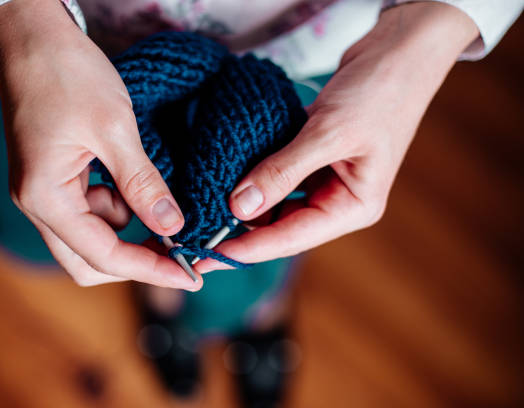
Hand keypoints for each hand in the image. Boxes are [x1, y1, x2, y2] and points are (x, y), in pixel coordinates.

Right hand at [0, 0, 200, 288]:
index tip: (190, 274)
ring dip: (129, 229)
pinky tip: (136, 183)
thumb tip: (172, 227)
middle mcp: (38, 204)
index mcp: (46, 197)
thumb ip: (142, 183)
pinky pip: (90, 211)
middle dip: (136, 260)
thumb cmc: (66, 74)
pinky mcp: (55, 179)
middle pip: (89, 261)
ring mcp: (44, 192)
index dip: (150, 270)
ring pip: (92, 237)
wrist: (32, 37)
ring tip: (160, 201)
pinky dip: (119, 207)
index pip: (103, 257)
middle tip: (180, 253)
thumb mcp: (113, 129)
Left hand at [196, 2, 478, 271]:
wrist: (398, 50)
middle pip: (281, 226)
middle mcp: (339, 200)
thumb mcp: (329, 132)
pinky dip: (255, 177)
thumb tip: (240, 207)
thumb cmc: (380, 91)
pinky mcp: (314, 159)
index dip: (247, 249)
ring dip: (245, 204)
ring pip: (276, 204)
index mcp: (353, 207)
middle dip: (240, 231)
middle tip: (196, 236)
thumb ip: (283, 171)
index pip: (291, 237)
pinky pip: (278, 177)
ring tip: (204, 210)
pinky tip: (228, 178)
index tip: (206, 259)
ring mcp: (326, 180)